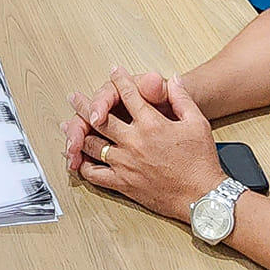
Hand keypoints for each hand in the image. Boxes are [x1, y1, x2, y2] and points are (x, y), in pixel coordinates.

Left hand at [68, 69, 227, 221]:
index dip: (119, 80)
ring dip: (78, 132)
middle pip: (101, 117)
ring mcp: (125, 164)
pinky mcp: (123, 183)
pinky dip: (84, 165)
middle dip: (84, 104)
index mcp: (151, 124)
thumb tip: (174, 79)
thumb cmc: (201, 162)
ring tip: (69, 125)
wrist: (201, 196)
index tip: (113, 72)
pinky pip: (95, 174)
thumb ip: (182, 98)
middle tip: (74, 97)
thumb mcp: (198, 123)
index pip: (129, 95)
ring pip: (92, 143)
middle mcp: (134, 142)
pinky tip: (79, 158)